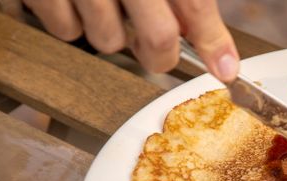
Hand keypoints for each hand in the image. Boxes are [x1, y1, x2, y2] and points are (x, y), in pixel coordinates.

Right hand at [22, 0, 239, 81]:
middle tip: (156, 45)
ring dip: (109, 30)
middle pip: (157, 39)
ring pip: (107, 41)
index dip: (213, 40)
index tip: (224, 68)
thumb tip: (197, 26)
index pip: (193, 3)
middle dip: (160, 52)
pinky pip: (62, 29)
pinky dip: (68, 19)